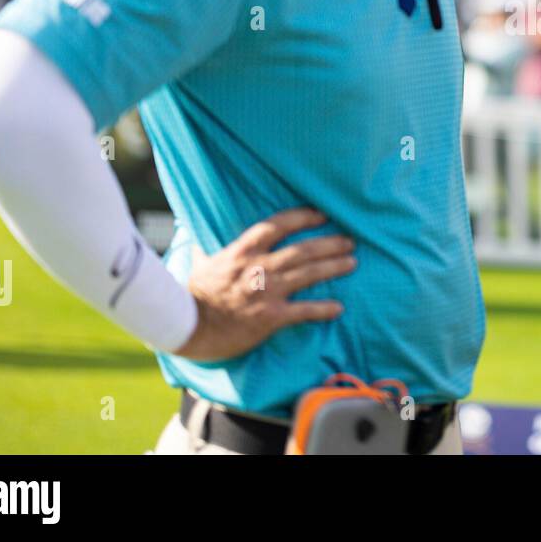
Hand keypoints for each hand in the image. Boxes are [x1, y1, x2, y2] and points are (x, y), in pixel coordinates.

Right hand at [174, 207, 354, 361]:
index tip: (322, 214)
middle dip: (330, 243)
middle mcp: (259, 267)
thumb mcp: (199, 262)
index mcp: (243, 250)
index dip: (303, 217)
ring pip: (308, 274)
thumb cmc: (193, 294)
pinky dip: (323, 309)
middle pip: (303, 249)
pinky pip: (303, 311)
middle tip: (350, 240)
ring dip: (333, 267)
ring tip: (352, 262)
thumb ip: (205, 245)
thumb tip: (193, 230)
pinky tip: (338, 308)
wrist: (188, 327)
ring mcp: (267, 292)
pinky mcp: (270, 317)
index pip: (278, 224)